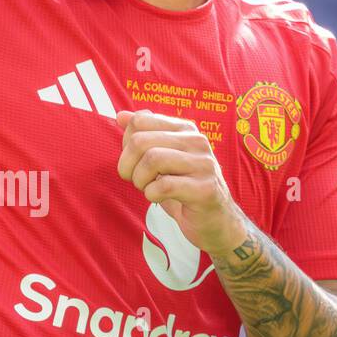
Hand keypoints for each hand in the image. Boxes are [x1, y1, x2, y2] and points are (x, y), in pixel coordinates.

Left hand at [115, 108, 248, 257]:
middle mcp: (197, 141)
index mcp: (185, 129)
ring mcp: (204, 164)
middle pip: (141, 141)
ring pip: (152, 159)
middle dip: (127, 164)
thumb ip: (144, 136)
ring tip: (147, 189)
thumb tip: (121, 116)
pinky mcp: (206, 189)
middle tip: (134, 180)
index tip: (132, 162)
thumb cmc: (184, 189)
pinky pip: (164, 186)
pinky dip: (152, 194)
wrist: (215, 220)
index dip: (126, 144)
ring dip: (140, 180)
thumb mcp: (161, 159)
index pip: (140, 120)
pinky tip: (158, 198)